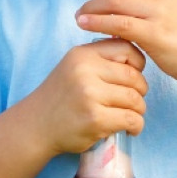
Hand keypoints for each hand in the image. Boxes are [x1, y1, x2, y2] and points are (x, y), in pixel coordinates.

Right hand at [23, 38, 147, 154]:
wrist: (35, 126)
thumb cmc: (61, 96)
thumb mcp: (75, 67)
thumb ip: (101, 59)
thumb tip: (138, 57)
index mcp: (83, 55)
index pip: (126, 48)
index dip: (138, 64)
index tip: (132, 78)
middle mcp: (85, 71)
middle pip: (134, 77)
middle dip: (140, 91)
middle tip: (132, 102)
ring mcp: (90, 95)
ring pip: (135, 99)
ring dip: (138, 110)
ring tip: (129, 115)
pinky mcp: (95, 119)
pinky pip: (131, 119)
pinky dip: (136, 126)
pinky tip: (129, 129)